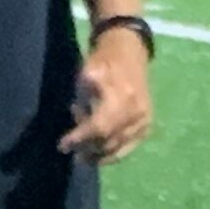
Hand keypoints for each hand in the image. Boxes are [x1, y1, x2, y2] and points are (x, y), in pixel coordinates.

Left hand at [66, 26, 153, 160]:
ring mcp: (144, 121)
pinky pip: (127, 149)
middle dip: (86, 148)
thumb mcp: (87, 74)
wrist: (129, 54)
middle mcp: (137, 112)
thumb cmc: (103, 62)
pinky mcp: (146, 127)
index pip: (99, 127)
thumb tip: (78, 123)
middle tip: (71, 147)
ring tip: (81, 149)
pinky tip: (96, 153)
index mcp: (122, 97)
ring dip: (95, 153)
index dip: (80, 139)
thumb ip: (83, 99)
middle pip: (107, 142)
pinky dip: (110, 154)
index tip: (62, 146)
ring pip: (117, 149)